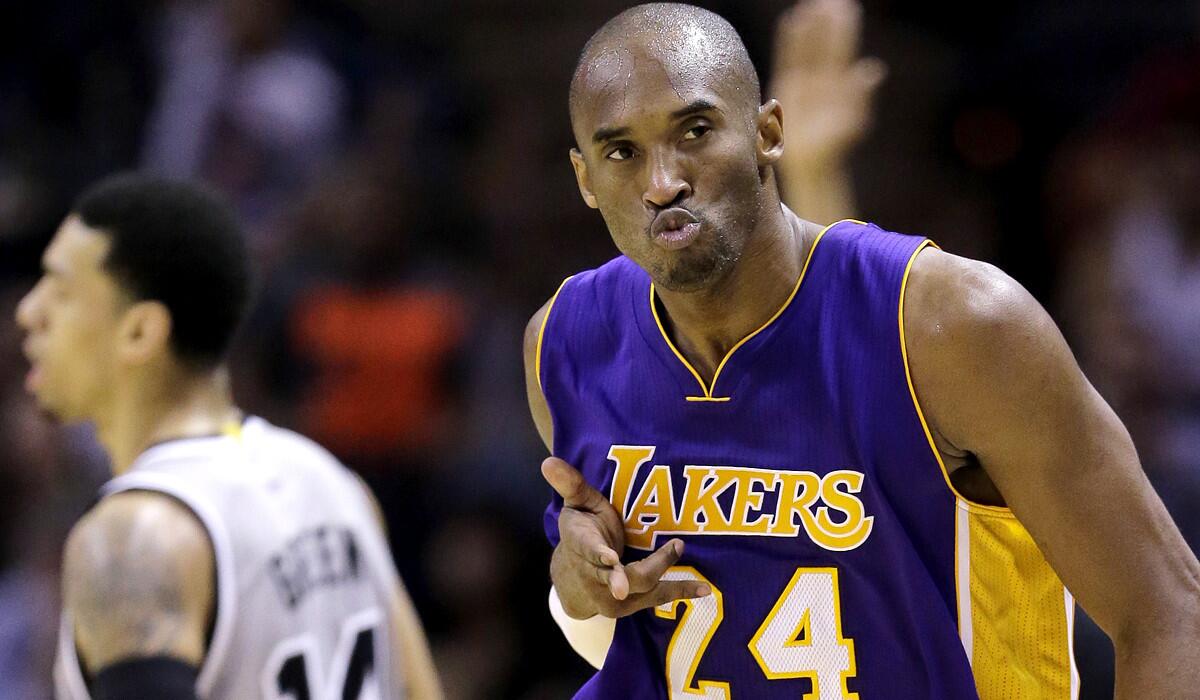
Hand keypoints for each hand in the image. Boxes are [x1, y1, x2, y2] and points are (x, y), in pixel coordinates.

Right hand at [542, 457, 710, 618]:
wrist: (572, 580)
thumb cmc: (582, 532)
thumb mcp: (575, 506)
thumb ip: (569, 484)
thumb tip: (548, 461)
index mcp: (580, 545)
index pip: (588, 550)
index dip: (599, 555)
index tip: (610, 559)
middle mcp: (594, 575)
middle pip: (619, 577)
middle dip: (645, 569)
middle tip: (674, 548)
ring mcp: (611, 595)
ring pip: (642, 589)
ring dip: (669, 574)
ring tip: (690, 557)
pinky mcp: (629, 604)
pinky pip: (656, 599)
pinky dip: (680, 593)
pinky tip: (706, 588)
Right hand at [770, 0, 885, 168]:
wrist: (811, 163)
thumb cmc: (833, 146)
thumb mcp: (851, 122)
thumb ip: (859, 95)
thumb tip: (873, 69)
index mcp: (840, 83)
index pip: (841, 49)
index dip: (843, 28)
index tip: (846, 6)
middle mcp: (823, 78)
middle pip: (824, 43)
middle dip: (827, 21)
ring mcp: (805, 81)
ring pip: (806, 47)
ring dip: (809, 26)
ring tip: (810, 4)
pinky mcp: (788, 86)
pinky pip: (788, 58)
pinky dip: (788, 40)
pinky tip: (790, 21)